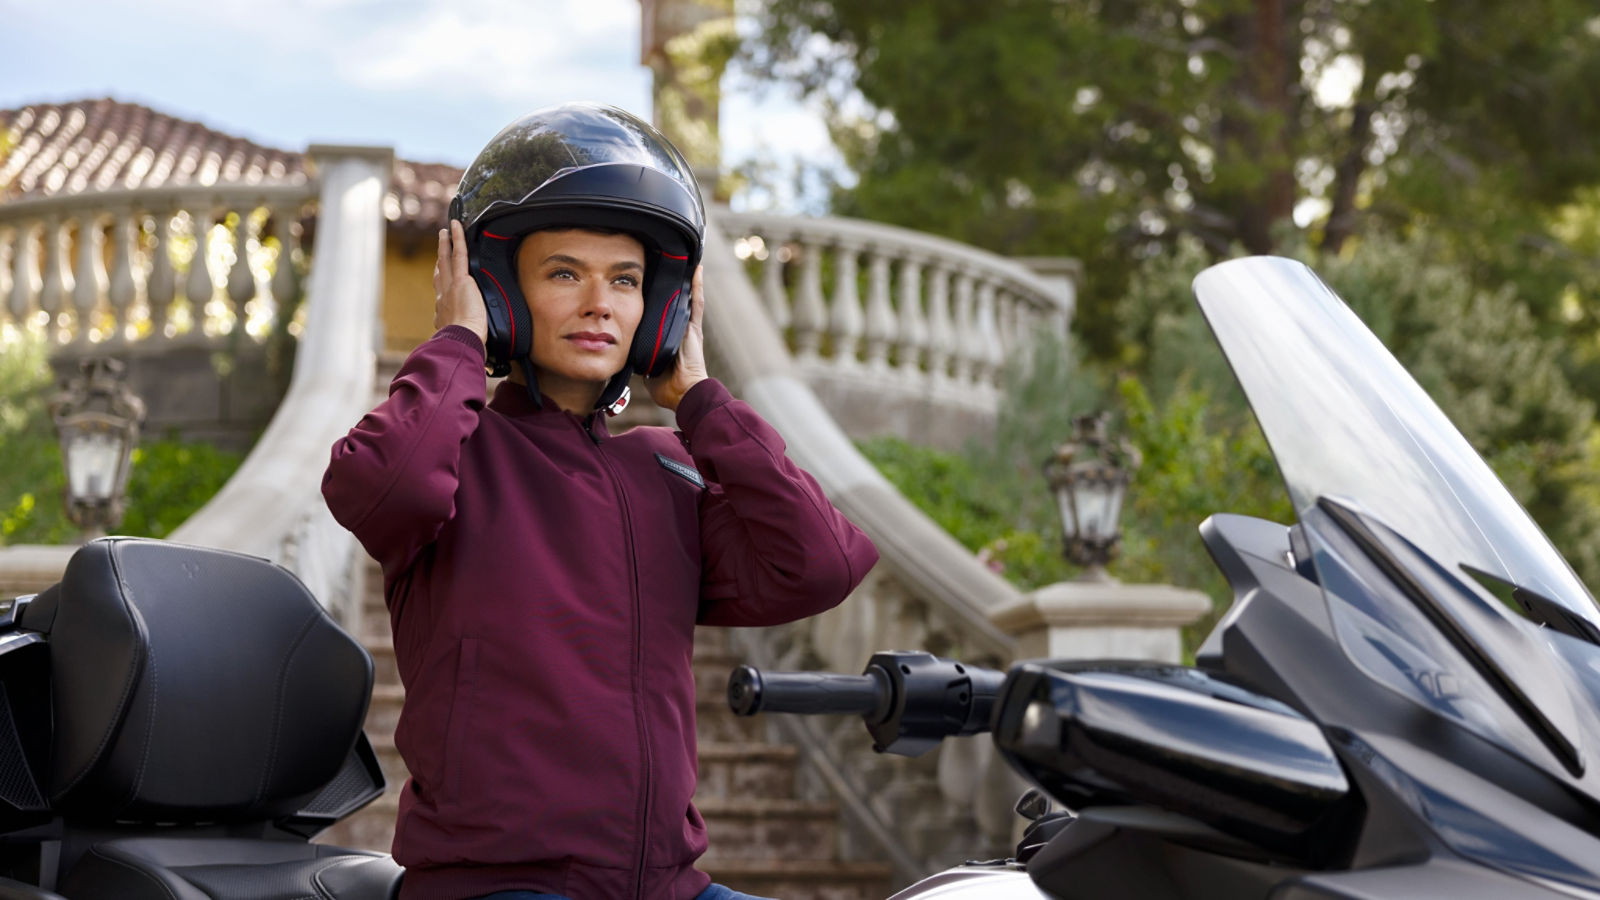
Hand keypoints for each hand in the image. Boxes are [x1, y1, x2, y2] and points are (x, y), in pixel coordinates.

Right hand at [433, 220, 487, 343]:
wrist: (462, 341)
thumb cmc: (465, 347)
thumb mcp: (464, 343)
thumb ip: (469, 341)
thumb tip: (484, 353)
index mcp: (444, 313)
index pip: (442, 296)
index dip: (441, 285)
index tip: (442, 279)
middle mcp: (443, 298)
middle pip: (440, 274)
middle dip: (438, 260)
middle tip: (440, 248)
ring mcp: (450, 287)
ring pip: (445, 261)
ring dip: (445, 245)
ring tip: (445, 233)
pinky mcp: (461, 280)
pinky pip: (459, 255)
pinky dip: (457, 239)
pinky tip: (456, 227)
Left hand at [647, 265, 707, 410]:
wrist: (684, 392)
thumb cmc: (666, 386)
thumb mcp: (646, 365)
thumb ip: (637, 354)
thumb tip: (622, 349)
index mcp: (667, 337)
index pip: (659, 312)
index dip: (654, 297)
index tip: (647, 280)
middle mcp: (679, 328)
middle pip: (672, 300)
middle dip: (669, 283)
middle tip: (663, 261)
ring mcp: (688, 326)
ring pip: (685, 297)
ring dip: (685, 279)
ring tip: (682, 258)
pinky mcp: (694, 327)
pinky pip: (696, 302)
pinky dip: (697, 285)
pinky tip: (697, 268)